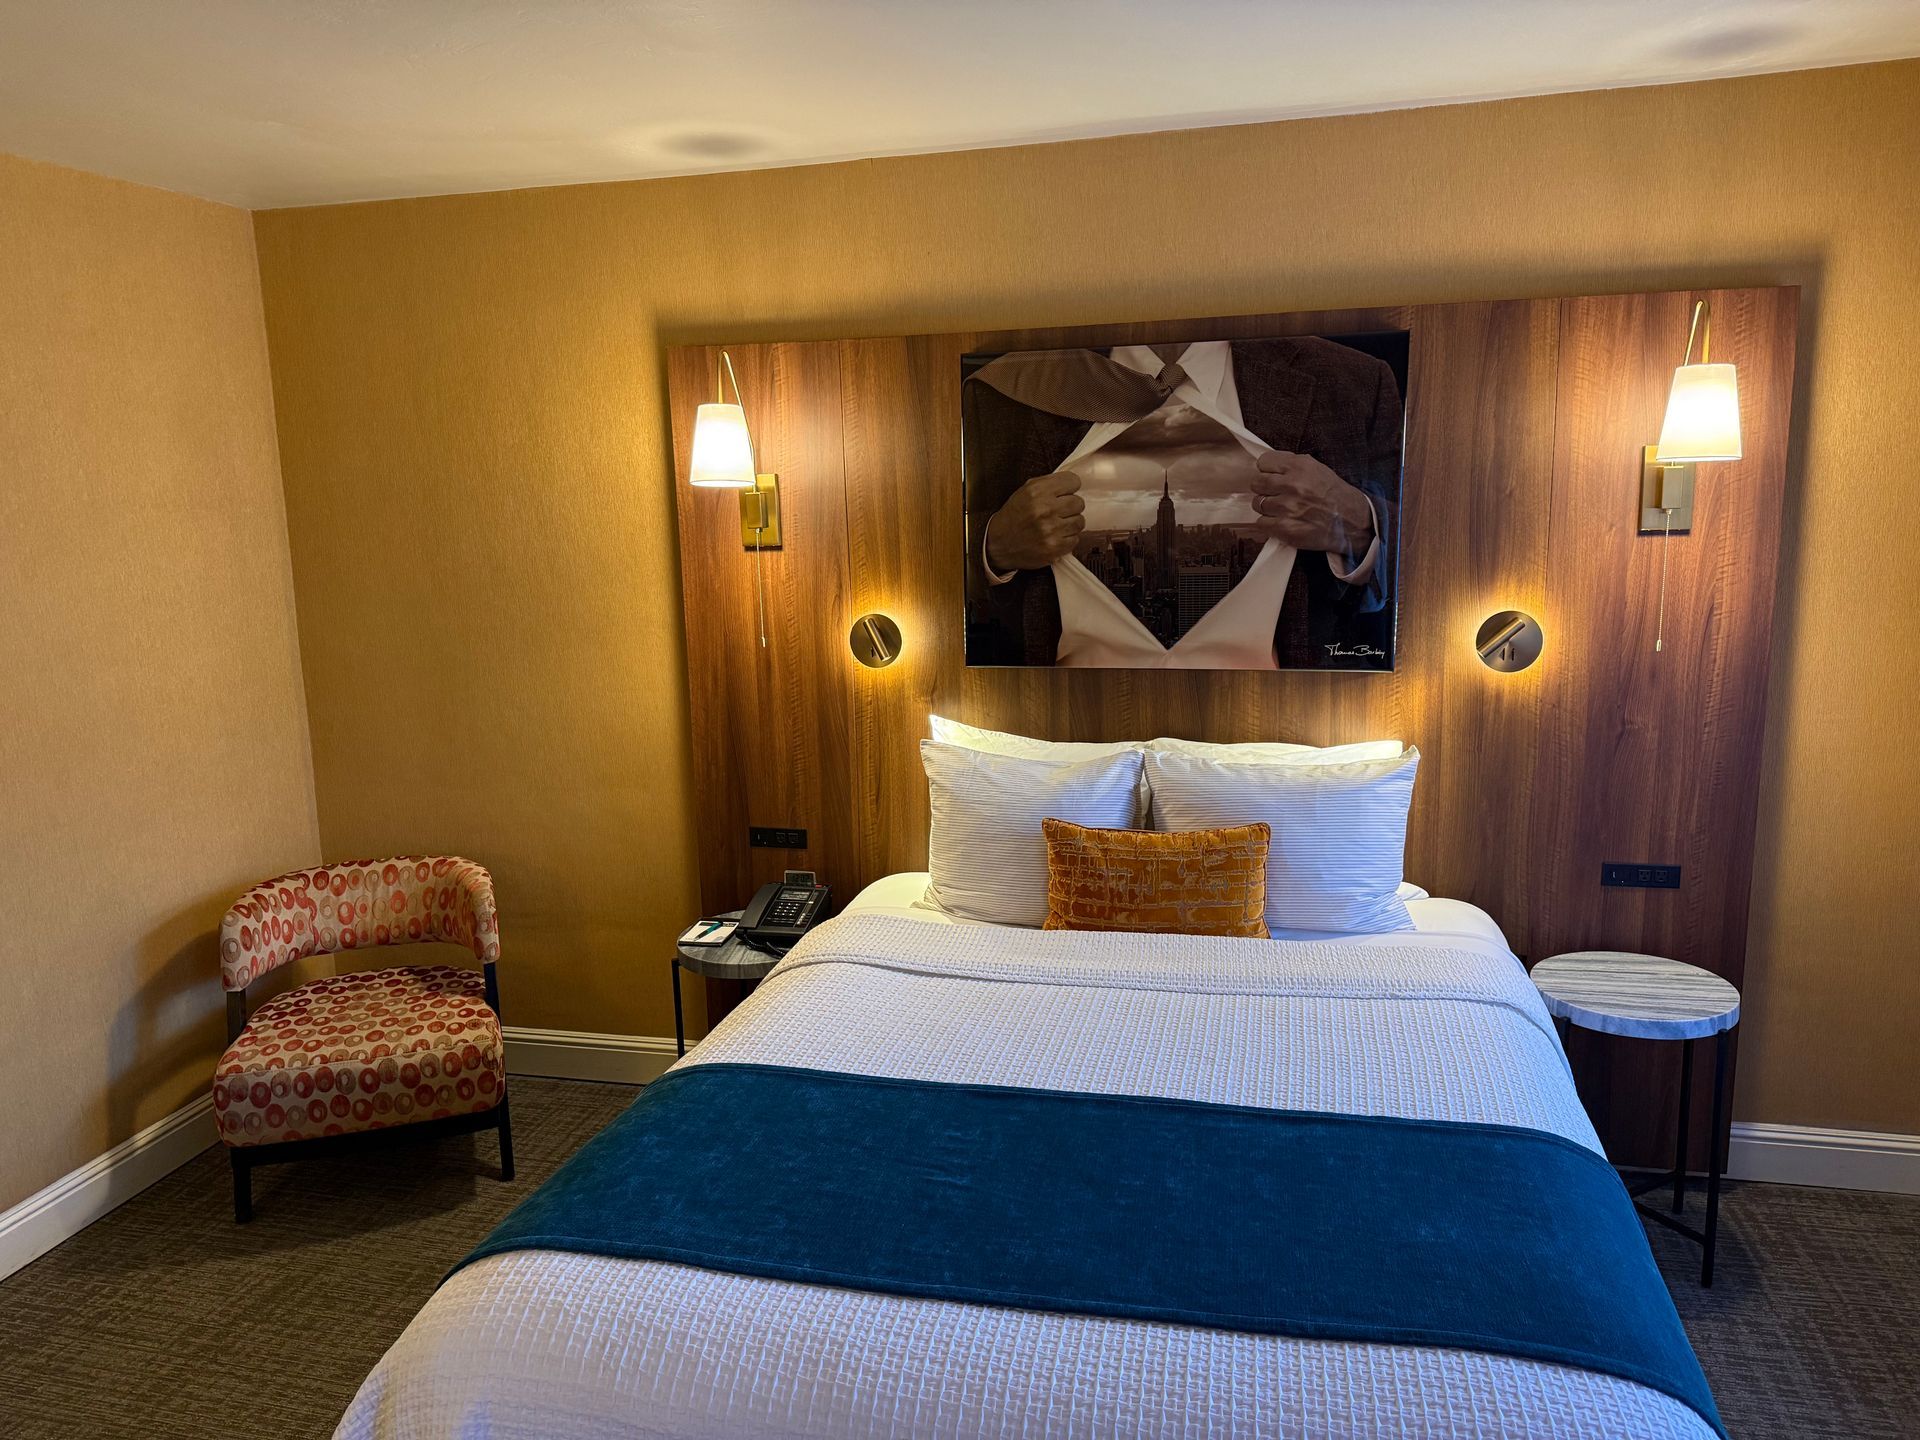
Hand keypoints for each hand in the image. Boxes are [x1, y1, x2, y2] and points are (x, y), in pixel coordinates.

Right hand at [985, 472, 1085, 572]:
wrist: (998, 543)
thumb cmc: (1013, 516)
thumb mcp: (1025, 491)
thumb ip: (1049, 484)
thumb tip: (1072, 483)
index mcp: (1037, 491)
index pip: (1073, 482)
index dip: (1070, 487)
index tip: (1065, 493)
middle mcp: (1045, 509)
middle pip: (1079, 502)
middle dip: (1070, 506)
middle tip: (1059, 511)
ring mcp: (1051, 530)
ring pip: (1080, 521)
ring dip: (1070, 523)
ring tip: (1057, 525)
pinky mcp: (1054, 548)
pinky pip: (1075, 539)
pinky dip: (1067, 538)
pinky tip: (1055, 536)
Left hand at [1251, 451, 1373, 556]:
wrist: (1352, 522)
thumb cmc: (1334, 495)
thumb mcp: (1317, 469)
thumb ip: (1292, 465)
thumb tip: (1266, 466)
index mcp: (1300, 466)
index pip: (1264, 462)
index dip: (1267, 470)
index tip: (1273, 476)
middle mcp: (1292, 484)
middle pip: (1257, 483)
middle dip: (1265, 489)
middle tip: (1277, 495)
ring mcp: (1288, 507)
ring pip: (1258, 504)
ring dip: (1267, 508)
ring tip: (1283, 510)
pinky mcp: (1285, 528)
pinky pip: (1261, 523)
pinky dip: (1269, 524)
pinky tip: (1283, 522)